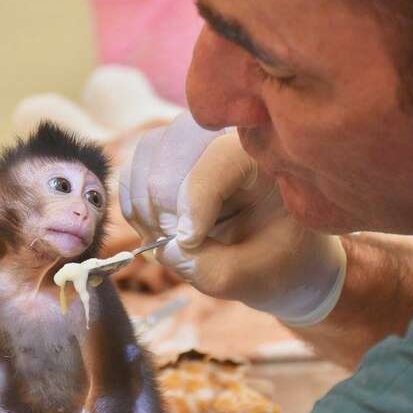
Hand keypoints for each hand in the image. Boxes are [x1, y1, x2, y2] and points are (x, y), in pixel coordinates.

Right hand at [119, 114, 345, 325]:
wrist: (279, 255)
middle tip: (177, 243)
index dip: (195, 201)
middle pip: (176, 141)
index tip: (189, 243)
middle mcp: (229, 135)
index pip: (219, 157)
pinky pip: (133, 170)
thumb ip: (215, 269)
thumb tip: (166, 249)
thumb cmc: (277, 260)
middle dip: (165, 200)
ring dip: (146, 204)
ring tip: (166, 241)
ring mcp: (195, 142)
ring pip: (148, 152)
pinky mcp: (167, 157)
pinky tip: (157, 234)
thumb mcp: (257, 276)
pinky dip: (135, 207)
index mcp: (267, 157)